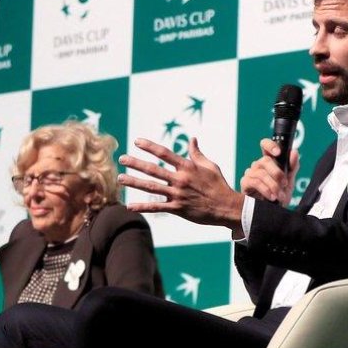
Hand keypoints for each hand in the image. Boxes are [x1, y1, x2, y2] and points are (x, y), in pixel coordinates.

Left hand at [118, 137, 244, 236]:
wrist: (227, 207)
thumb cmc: (218, 185)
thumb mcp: (210, 166)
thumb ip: (197, 153)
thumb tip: (192, 139)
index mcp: (187, 167)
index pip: (165, 153)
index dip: (150, 146)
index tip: (136, 141)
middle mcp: (180, 179)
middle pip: (153, 169)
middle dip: (135, 163)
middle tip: (121, 159)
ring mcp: (178, 194)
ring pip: (151, 187)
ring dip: (134, 182)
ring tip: (120, 179)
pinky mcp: (178, 208)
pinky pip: (157, 207)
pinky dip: (143, 207)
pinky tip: (130, 206)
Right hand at [240, 138, 299, 206]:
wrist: (272, 213)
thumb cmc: (279, 196)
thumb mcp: (289, 181)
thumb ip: (293, 167)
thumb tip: (294, 152)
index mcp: (269, 162)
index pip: (265, 146)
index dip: (270, 145)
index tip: (278, 153)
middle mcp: (258, 166)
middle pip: (265, 160)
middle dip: (277, 173)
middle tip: (284, 184)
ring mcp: (250, 173)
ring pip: (261, 173)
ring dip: (273, 185)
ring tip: (279, 195)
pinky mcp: (245, 183)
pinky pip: (254, 182)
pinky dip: (265, 189)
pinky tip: (271, 196)